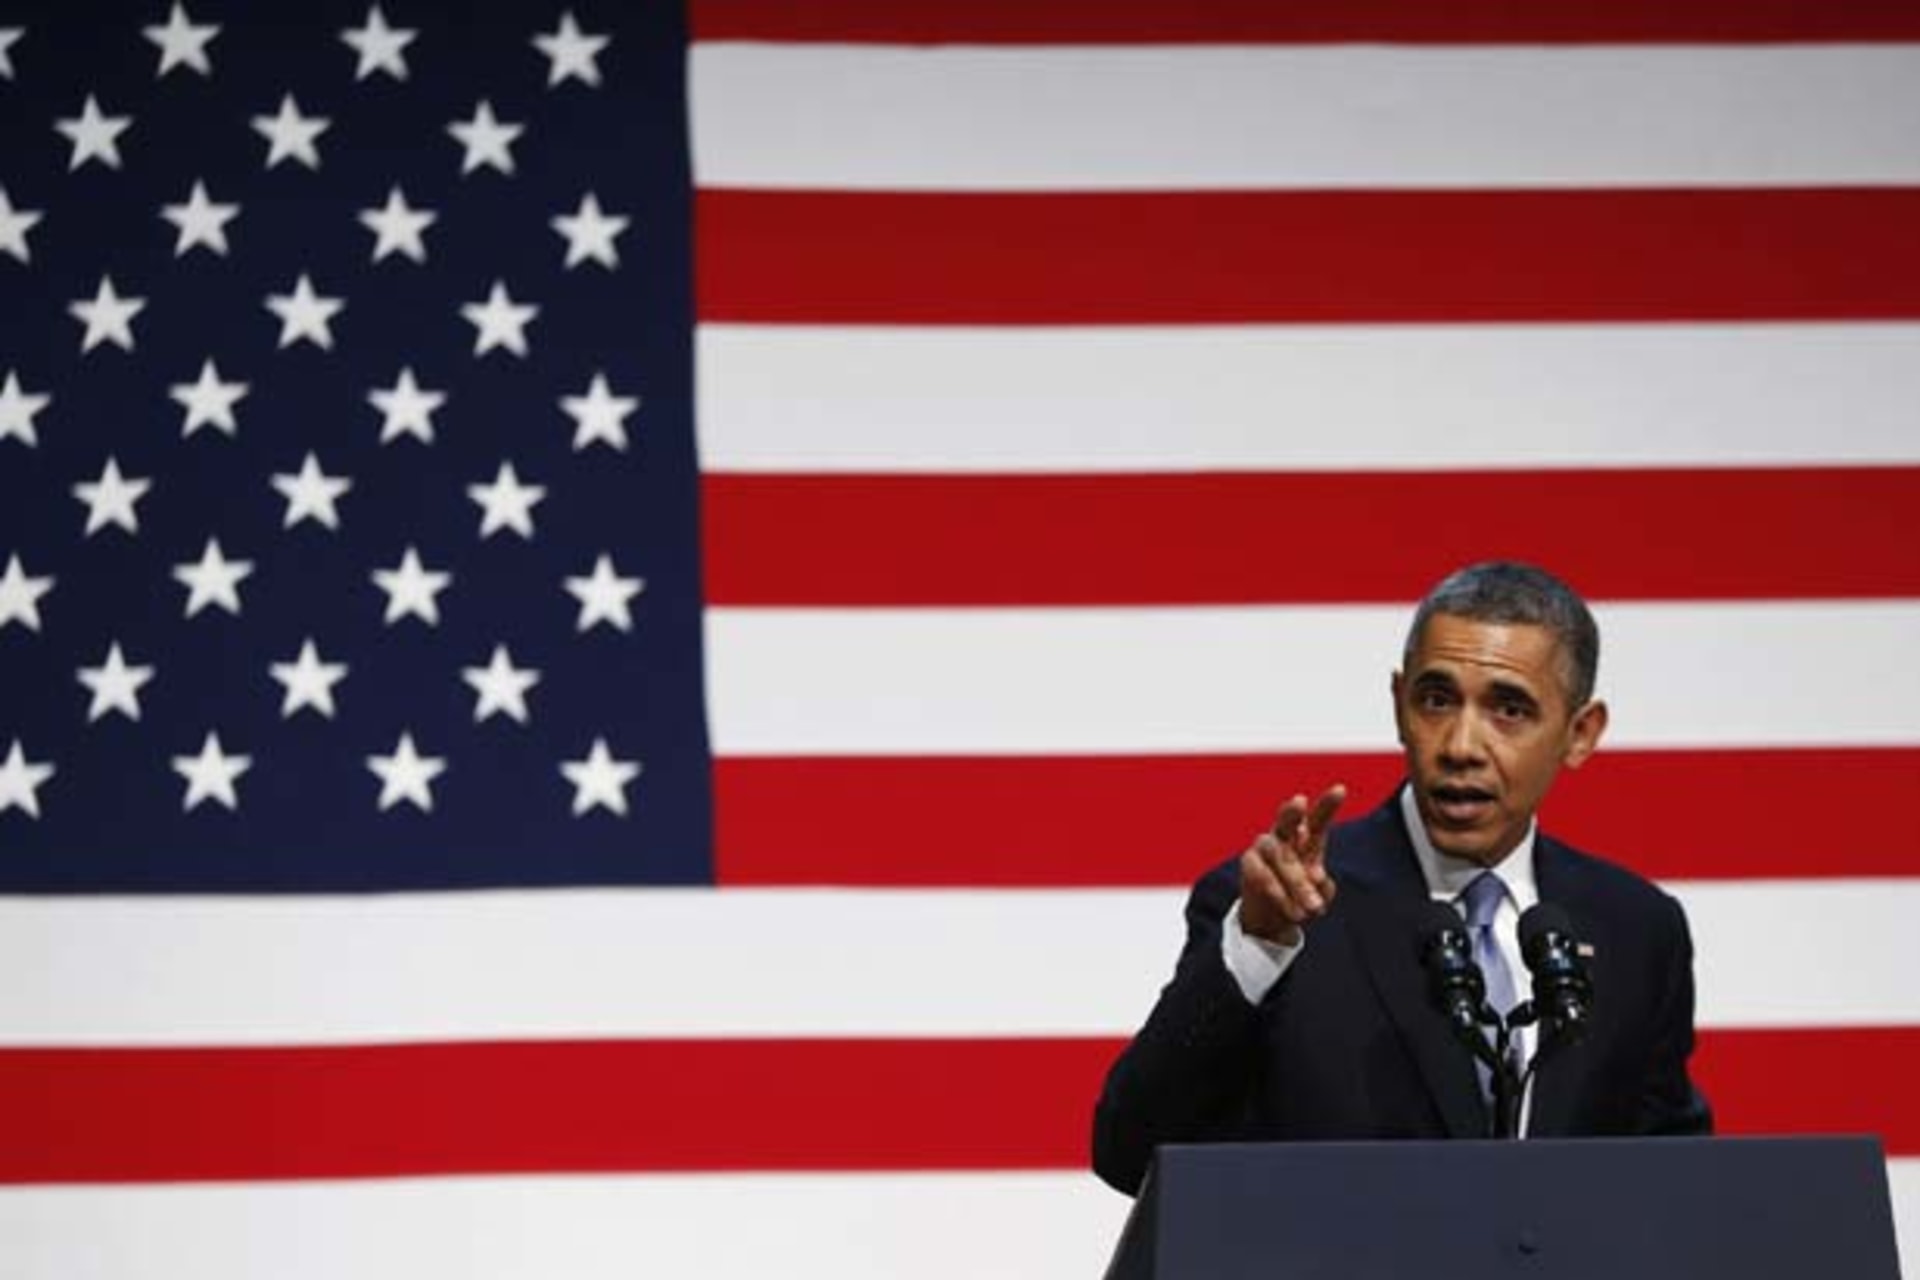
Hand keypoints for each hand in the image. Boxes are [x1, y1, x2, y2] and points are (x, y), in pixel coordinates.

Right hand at [1238, 784, 1346, 945]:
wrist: (1270, 918)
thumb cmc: (1300, 898)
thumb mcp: (1319, 896)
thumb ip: (1323, 888)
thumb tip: (1316, 878)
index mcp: (1307, 839)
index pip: (1318, 819)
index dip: (1328, 805)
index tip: (1340, 789)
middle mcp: (1284, 837)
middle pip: (1287, 820)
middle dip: (1292, 810)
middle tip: (1299, 801)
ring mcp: (1264, 848)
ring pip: (1278, 854)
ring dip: (1297, 882)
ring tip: (1314, 909)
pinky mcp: (1249, 863)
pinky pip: (1262, 874)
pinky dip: (1278, 892)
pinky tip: (1292, 910)